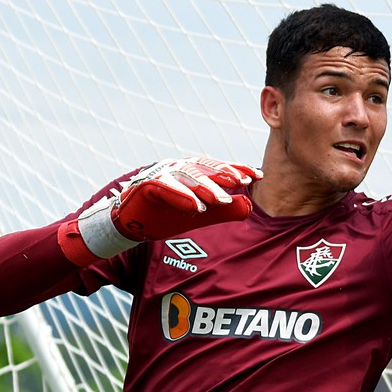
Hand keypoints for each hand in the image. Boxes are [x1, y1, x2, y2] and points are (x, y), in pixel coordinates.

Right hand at [112, 157, 259, 240]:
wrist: (133, 224)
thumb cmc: (167, 215)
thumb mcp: (201, 215)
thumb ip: (224, 211)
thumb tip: (250, 206)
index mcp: (193, 171)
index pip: (219, 168)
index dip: (238, 170)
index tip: (258, 175)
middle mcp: (179, 167)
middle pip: (206, 168)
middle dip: (226, 173)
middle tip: (244, 180)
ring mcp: (163, 174)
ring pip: (188, 177)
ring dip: (206, 187)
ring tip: (222, 200)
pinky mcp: (148, 185)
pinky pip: (167, 188)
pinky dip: (182, 196)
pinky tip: (196, 207)